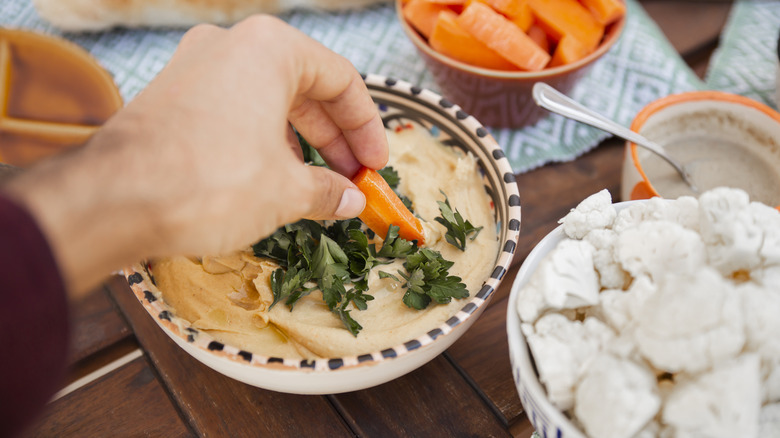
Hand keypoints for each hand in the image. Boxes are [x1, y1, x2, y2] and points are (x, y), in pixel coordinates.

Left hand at [2, 16, 388, 295]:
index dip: (367, 127)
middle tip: (354, 177)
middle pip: (304, 89)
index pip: (340, 81)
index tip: (376, 164)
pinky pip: (232, 114)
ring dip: (298, 144)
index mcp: (268, 48)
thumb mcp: (286, 191)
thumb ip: (328, 190)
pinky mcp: (169, 99)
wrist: (115, 201)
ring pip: (266, 102)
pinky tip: (270, 181)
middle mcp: (228, 46)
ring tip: (315, 186)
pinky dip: (260, 143)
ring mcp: (193, 69)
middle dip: (334, 138)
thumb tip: (348, 200)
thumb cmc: (209, 183)